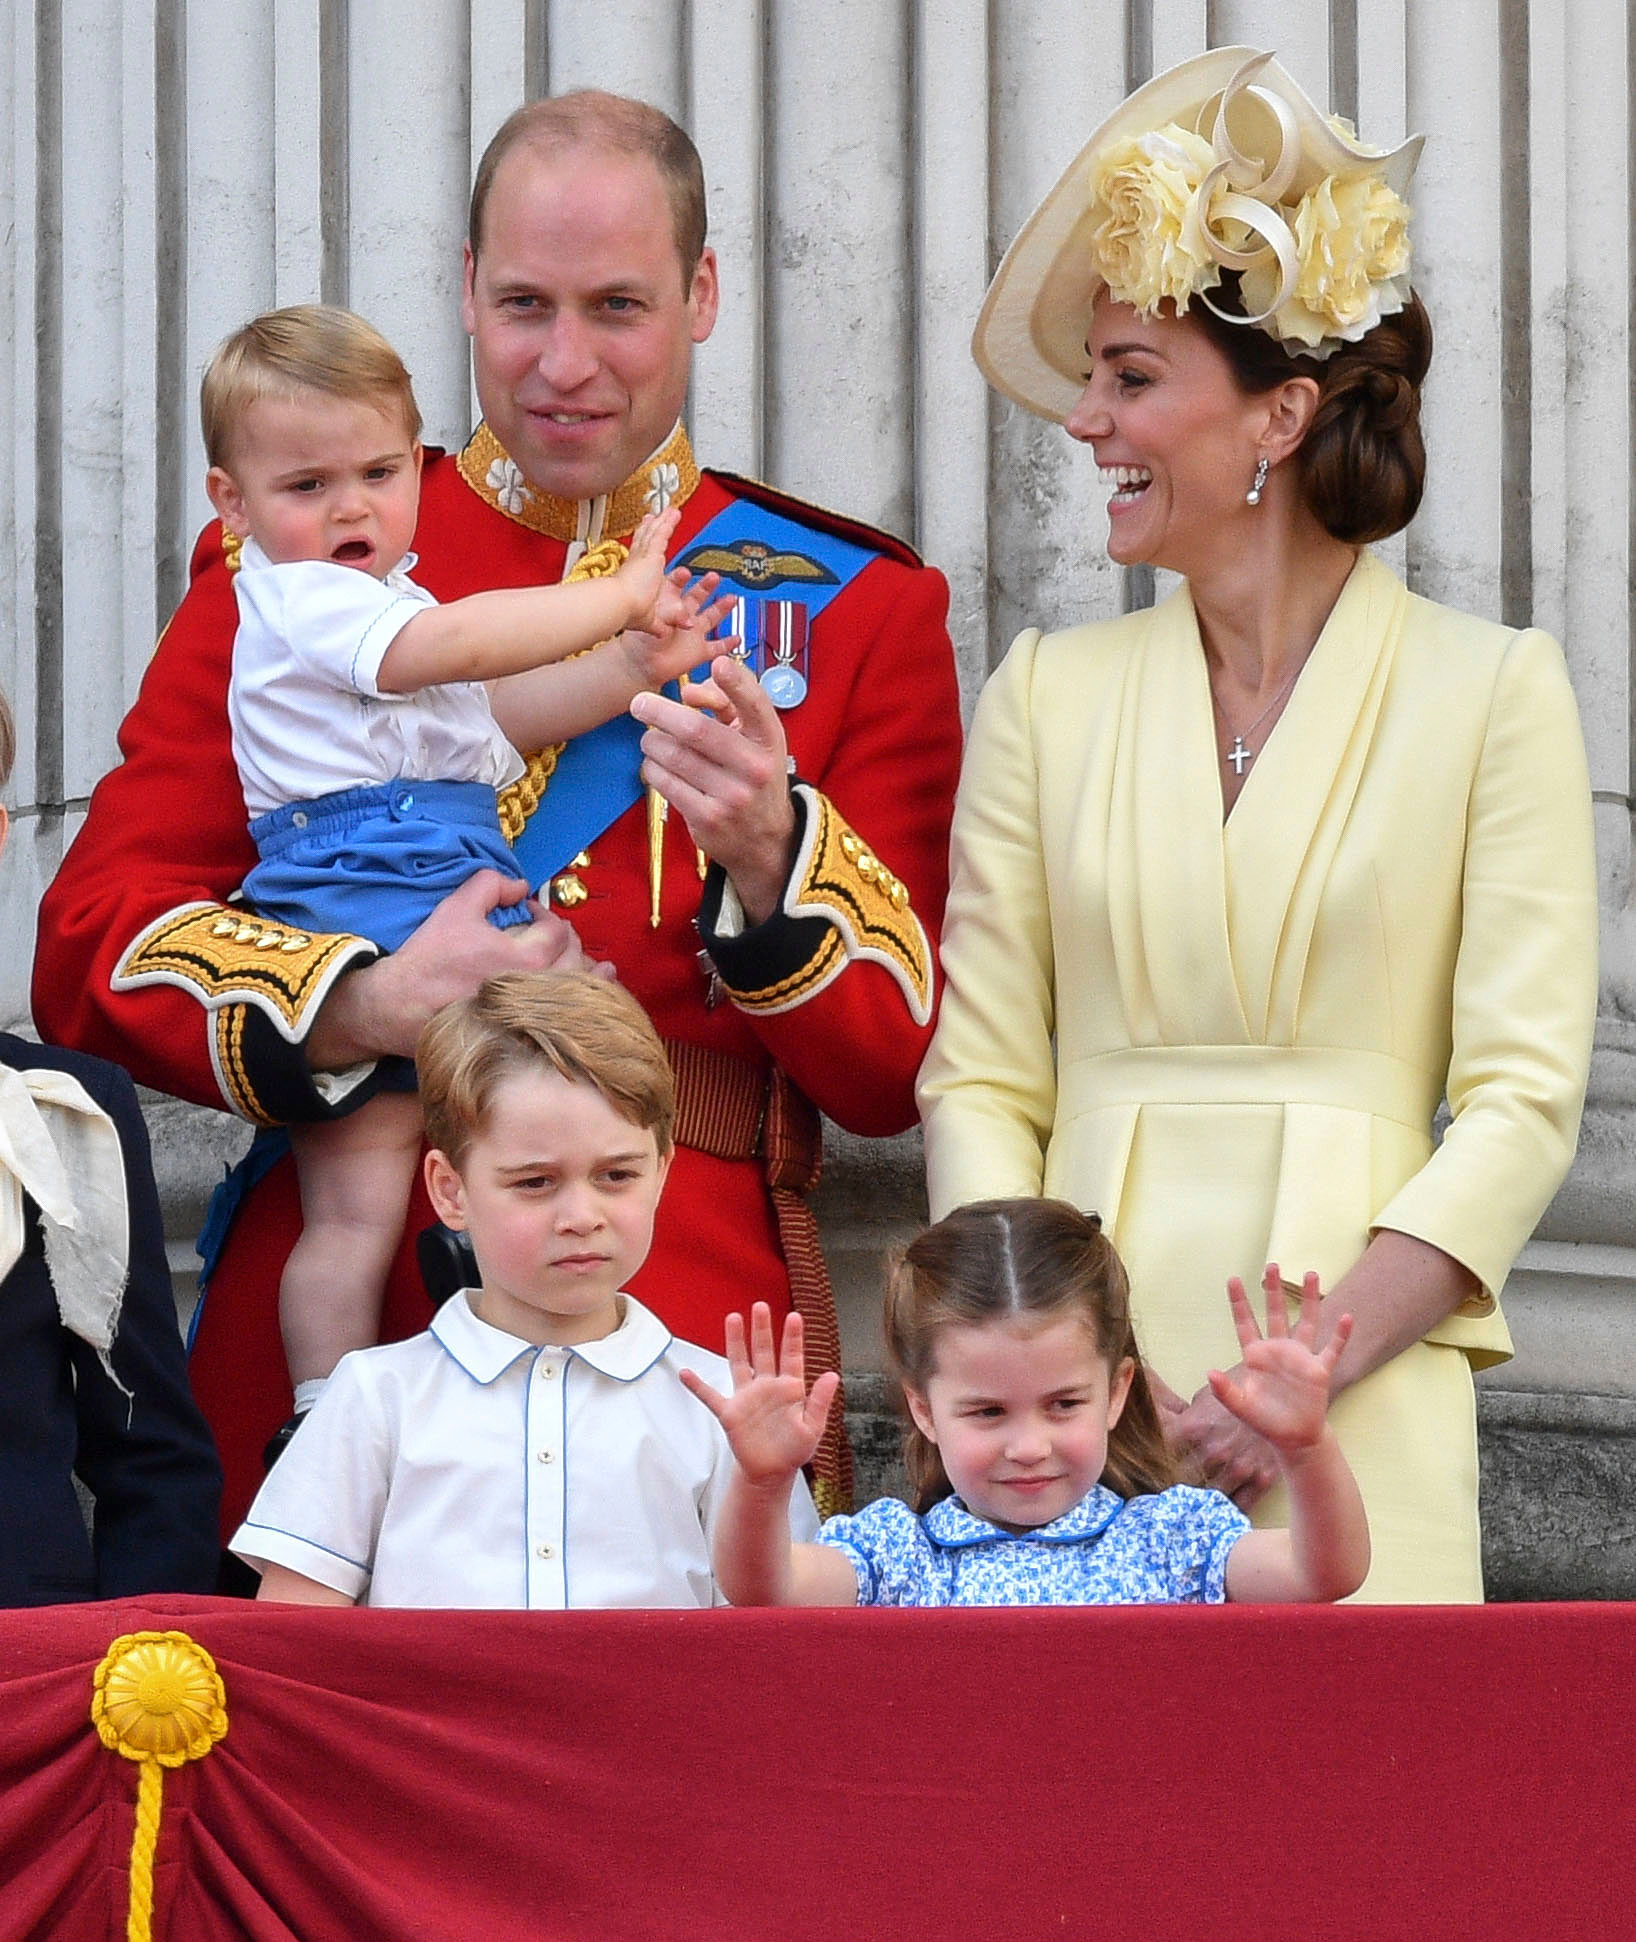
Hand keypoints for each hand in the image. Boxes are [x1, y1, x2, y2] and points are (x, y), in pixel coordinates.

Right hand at [305, 870, 605, 1068]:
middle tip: (555, 933)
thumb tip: (521, 887)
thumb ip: (492, 884)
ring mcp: (535, 1016)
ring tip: (600, 967)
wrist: (401, 1008)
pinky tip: (590, 999)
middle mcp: (540, 990)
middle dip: (569, 940)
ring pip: (577, 992)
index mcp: (530, 959)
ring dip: (588, 974)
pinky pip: (564, 1017)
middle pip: (574, 960)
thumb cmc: (430, 959)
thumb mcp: (457, 908)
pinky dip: (581, 1004)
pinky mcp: (527, 1034)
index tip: (529, 912)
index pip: (558, 930)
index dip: (545, 914)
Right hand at [612, 507, 680, 631]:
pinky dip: (668, 523)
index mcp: (633, 577)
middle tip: (651, 517)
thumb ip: (658, 626)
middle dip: (649, 528)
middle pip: (645, 540)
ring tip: (670, 510)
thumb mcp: (648, 620)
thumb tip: (663, 634)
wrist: (620, 606)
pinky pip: (662, 534)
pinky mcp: (651, 554)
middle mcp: (637, 563)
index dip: (641, 548)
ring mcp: (644, 557)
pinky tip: (675, 513)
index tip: (644, 542)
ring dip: (662, 521)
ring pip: (654, 534)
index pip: (639, 558)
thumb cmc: (628, 613)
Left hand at [618, 566, 734, 691]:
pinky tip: (737, 638)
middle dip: (707, 586)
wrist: (640, 666)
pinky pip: (717, 647)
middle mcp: (683, 616)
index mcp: (668, 605)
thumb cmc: (639, 641)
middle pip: (698, 596)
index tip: (686, 572)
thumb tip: (674, 593)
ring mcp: (693, 634)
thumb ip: (666, 606)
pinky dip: (728, 644)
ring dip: (722, 608)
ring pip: (712, 617)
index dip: (682, 577)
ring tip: (732, 599)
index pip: (677, 585)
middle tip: (714, 577)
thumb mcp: (653, 617)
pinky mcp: (699, 652)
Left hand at [630, 654, 797, 924]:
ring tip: (650, 739)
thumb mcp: (755, 740)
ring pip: (673, 755)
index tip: (717, 662)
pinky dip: (652, 767)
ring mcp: (731, 796)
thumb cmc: (753, 775)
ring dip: (652, 741)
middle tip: (638, 703)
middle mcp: (754, 768)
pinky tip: (655, 764)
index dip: (738, 683)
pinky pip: (665, 782)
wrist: (766, 839)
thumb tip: (688, 691)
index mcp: (769, 741)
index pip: (756, 706)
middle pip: (696, 730)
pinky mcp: (707, 819)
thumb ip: (728, 706)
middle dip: (659, 711)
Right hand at [679, 1303, 838, 1487]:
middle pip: (764, 1351)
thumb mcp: (813, 1428)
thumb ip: (820, 1401)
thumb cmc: (794, 1451)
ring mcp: (747, 1397)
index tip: (794, 1317)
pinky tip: (685, 1373)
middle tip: (760, 1306)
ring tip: (733, 1318)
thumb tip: (832, 1375)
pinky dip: (697, 1386)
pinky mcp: (731, 1413)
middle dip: (762, 1329)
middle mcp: (767, 1387)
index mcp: (790, 1389)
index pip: (792, 1357)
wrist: (771, 1473)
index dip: (793, 1337)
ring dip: (736, 1342)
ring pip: (739, 1363)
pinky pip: (710, 1396)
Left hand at [1204, 1266, 1351, 1470]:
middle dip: (1273, 1290)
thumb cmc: (1265, 1421)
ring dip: (1310, 1299)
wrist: (1294, 1438)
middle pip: (1276, 1313)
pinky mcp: (1319, 1370)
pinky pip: (1332, 1349)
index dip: (1239, 1302)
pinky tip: (1346, 1317)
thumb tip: (1209, 1373)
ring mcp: (1300, 1358)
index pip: (1246, 1323)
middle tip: (1272, 1265)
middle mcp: (1278, 1350)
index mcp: (1256, 1356)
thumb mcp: (1241, 1407)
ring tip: (1311, 1274)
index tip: (1233, 1278)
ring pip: (1307, 1321)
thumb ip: (1225, 1392)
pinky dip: (1339, 1335)